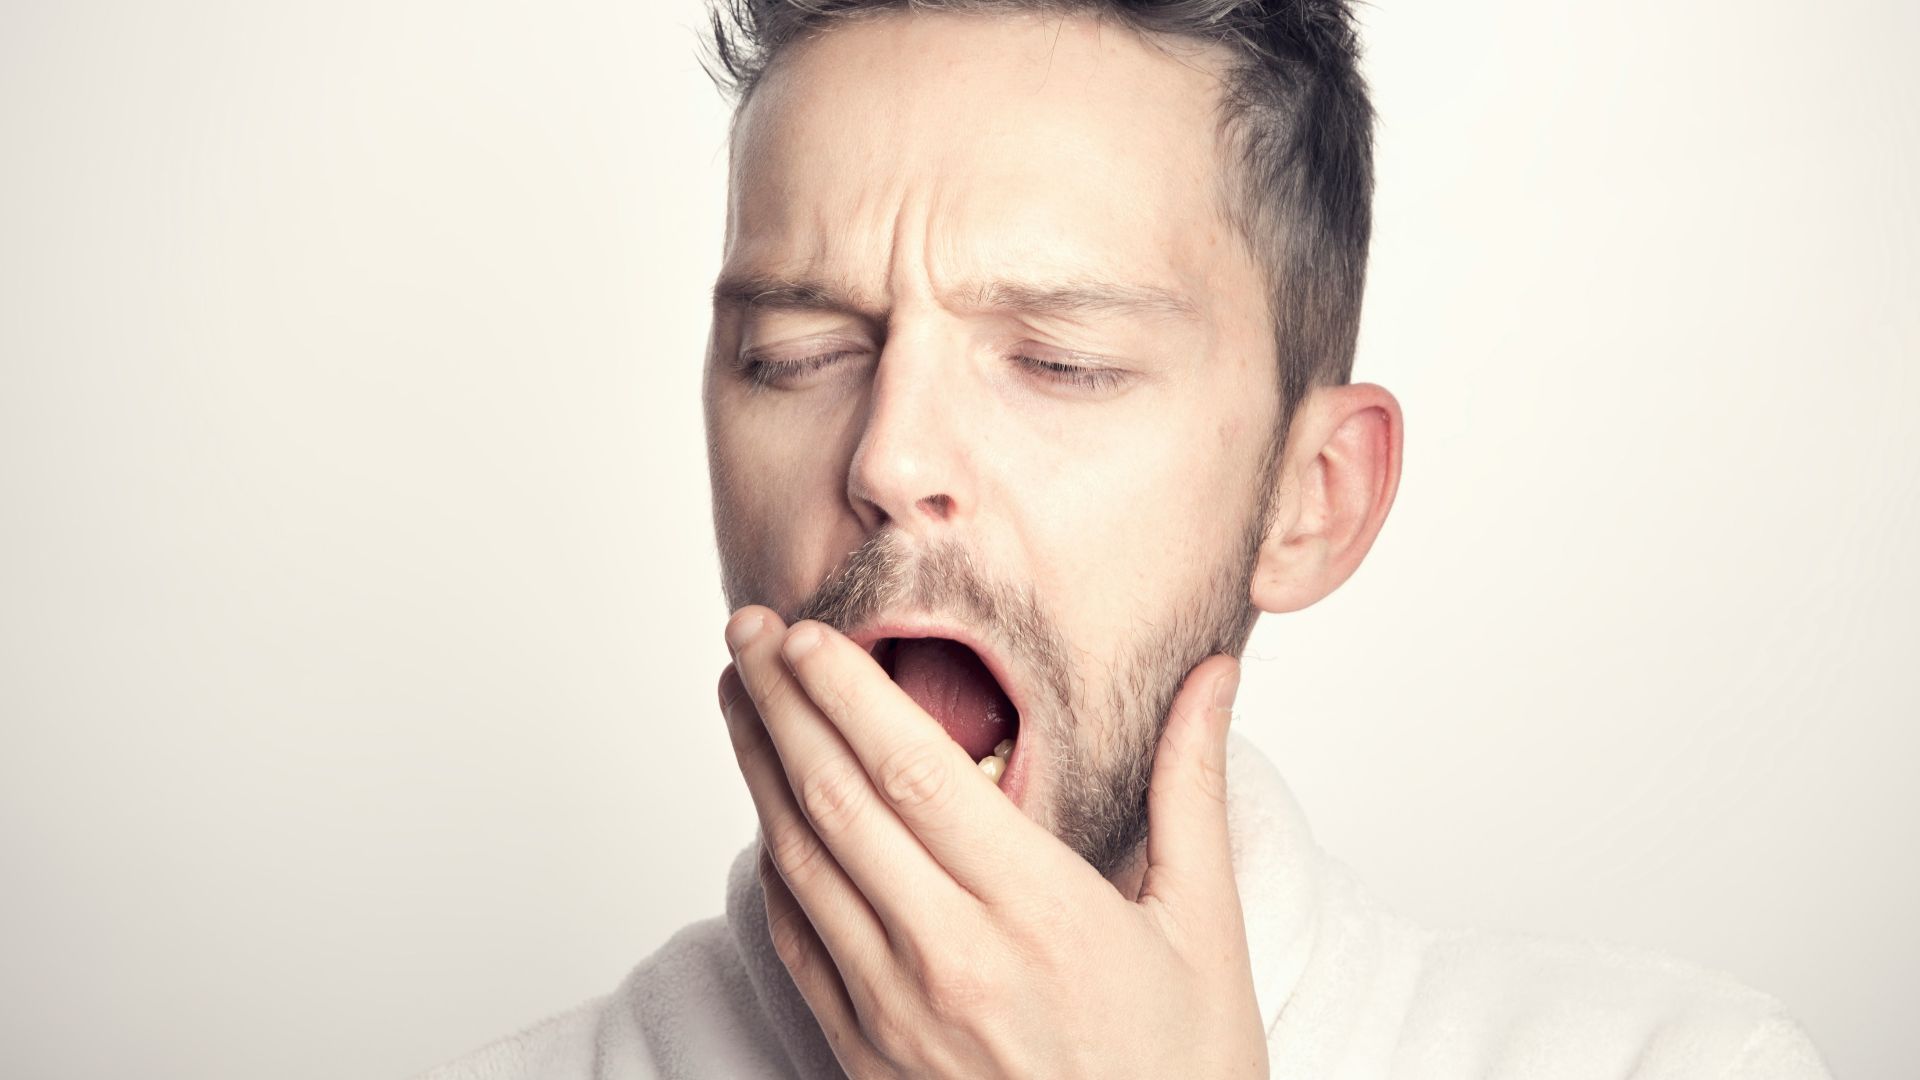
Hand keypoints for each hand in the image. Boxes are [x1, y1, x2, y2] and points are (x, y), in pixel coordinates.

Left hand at [717, 606, 1268, 1078]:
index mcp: (1036, 910)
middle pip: (835, 800)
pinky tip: (766, 816)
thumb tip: (1212, 678)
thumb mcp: (1206, 930)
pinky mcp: (867, 1058)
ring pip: (801, 864)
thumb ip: (1190, 790)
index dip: (846, 691)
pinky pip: (799, 943)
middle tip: (744, 629)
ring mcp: (897, 1014)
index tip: (806, 632)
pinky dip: (774, 867)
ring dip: (759, 770)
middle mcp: (950, 958)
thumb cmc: (1182, 1073)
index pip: (912, 770)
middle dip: (779, 703)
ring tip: (736, 697)